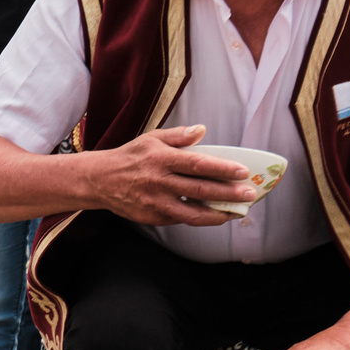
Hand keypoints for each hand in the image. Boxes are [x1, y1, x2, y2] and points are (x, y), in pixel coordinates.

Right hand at [89, 125, 258, 225]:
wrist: (99, 180)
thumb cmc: (129, 157)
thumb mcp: (151, 138)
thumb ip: (178, 136)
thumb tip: (202, 130)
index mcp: (162, 159)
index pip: (198, 164)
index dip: (222, 169)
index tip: (243, 171)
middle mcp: (159, 182)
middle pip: (200, 190)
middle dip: (229, 194)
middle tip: (250, 194)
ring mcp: (156, 202)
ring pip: (193, 213)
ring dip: (218, 214)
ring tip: (237, 212)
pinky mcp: (152, 217)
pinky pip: (181, 219)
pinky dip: (200, 218)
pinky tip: (215, 215)